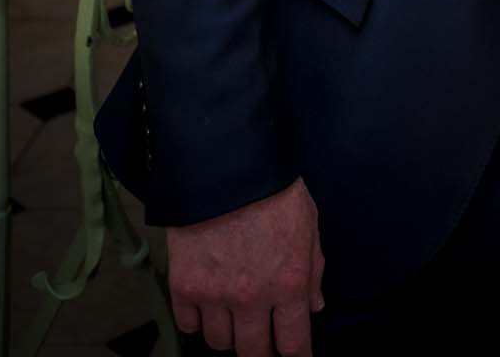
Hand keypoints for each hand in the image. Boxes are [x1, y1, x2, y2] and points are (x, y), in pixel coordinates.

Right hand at [167, 176, 323, 354]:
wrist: (226, 162)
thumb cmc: (272, 186)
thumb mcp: (308, 223)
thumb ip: (313, 269)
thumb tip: (315, 305)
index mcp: (289, 283)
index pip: (294, 344)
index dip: (295, 356)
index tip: (293, 356)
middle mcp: (252, 298)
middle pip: (254, 352)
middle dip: (262, 350)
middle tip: (262, 338)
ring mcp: (215, 295)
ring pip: (220, 343)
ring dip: (230, 333)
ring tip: (234, 312)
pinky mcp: (184, 285)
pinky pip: (189, 325)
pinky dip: (198, 320)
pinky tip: (208, 303)